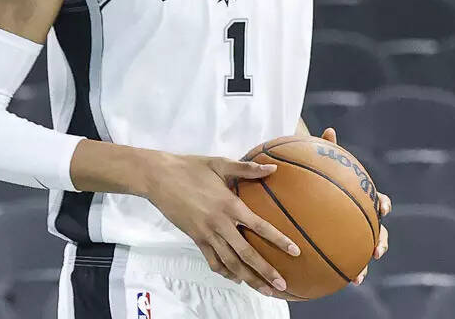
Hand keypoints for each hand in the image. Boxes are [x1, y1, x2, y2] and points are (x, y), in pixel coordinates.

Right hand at [143, 152, 301, 295]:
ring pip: (230, 263)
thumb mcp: (220, 164)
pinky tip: (236, 279)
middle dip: (265, 271)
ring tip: (264, 290)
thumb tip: (273, 168)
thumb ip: (247, 169)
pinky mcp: (195, 239)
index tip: (295, 252)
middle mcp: (220, 224)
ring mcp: (206, 234)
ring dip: (248, 279)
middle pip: (246, 254)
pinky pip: (213, 261)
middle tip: (282, 285)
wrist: (159, 178)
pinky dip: (226, 272)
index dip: (278, 240)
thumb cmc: (191, 168)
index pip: (260, 227)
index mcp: (230, 205)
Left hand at [320, 127, 390, 284]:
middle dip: (380, 243)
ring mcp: (351, 234)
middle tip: (376, 251)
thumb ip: (327, 149)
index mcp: (363, 199)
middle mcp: (362, 219)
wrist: (309, 190)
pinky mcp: (337, 246)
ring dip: (362, 266)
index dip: (383, 205)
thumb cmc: (318, 174)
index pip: (379, 201)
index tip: (383, 208)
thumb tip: (328, 130)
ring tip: (356, 278)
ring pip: (362, 253)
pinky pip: (337, 260)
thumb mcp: (321, 162)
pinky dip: (333, 270)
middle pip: (378, 232)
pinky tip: (321, 280)